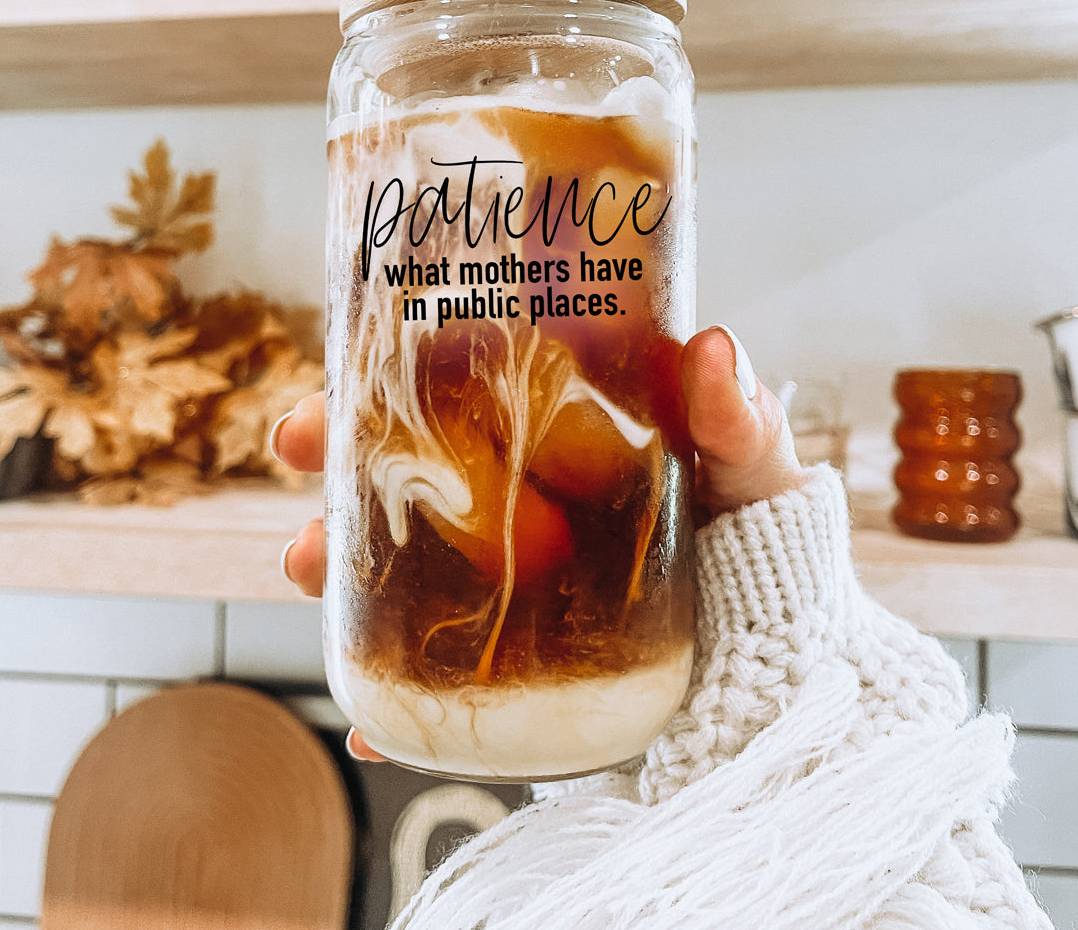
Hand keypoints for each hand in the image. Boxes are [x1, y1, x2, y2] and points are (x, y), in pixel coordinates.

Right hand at [270, 324, 806, 761]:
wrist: (778, 652)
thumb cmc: (757, 535)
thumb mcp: (752, 469)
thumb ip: (737, 420)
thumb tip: (716, 350)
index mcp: (557, 433)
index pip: (456, 389)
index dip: (386, 379)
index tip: (335, 382)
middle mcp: (514, 497)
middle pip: (404, 467)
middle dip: (338, 456)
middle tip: (300, 448)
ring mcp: (503, 577)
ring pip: (395, 558)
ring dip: (336, 563)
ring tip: (306, 569)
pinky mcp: (510, 656)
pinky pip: (435, 670)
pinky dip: (398, 700)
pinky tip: (374, 726)